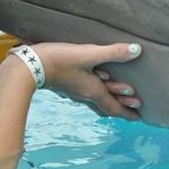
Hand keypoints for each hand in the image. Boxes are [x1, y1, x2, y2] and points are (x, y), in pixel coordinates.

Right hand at [27, 42, 142, 119]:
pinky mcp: (65, 84)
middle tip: (135, 105)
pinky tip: (92, 82)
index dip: (128, 113)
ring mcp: (73, 91)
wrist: (29, 66)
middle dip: (120, 106)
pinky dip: (95, 91)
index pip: (114, 107)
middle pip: (105, 106)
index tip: (139, 118)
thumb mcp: (89, 54)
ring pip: (95, 100)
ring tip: (117, 95)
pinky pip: (85, 92)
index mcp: (93, 91)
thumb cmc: (60, 61)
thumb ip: (113, 52)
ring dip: (108, 98)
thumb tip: (137, 50)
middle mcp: (85, 94)